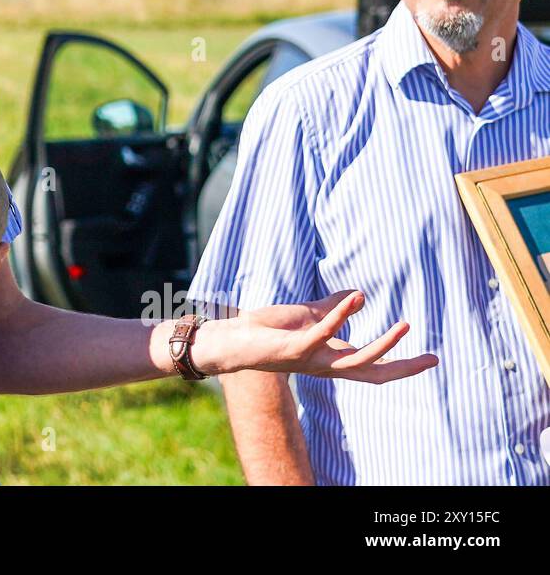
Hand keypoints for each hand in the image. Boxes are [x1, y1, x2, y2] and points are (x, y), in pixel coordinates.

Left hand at [198, 290, 438, 382]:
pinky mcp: (294, 348)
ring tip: (406, 324)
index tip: (432, 359)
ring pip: (355, 361)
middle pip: (373, 374)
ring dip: (382, 344)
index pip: (374, 366)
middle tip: (432, 359)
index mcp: (332, 357)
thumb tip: (358, 294)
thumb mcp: (309, 315)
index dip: (402, 364)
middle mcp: (325, 365)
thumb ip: (333, 307)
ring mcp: (311, 359)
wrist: (235, 336)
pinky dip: (340, 316)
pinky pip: (323, 334)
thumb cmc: (270, 329)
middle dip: (403, 367)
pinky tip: (355, 298)